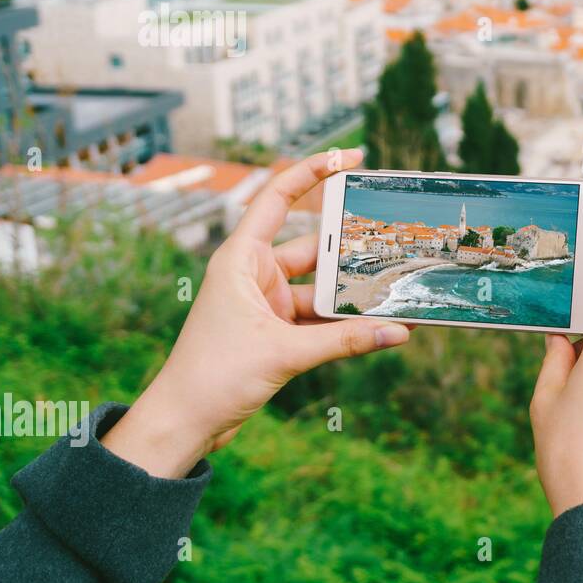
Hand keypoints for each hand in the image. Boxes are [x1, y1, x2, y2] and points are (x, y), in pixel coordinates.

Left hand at [102, 149, 410, 477]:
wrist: (183, 425)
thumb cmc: (212, 378)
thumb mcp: (284, 353)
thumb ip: (344, 342)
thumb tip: (398, 332)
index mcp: (241, 259)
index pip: (278, 199)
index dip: (312, 172)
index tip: (349, 157)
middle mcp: (253, 274)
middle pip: (313, 248)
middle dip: (351, 250)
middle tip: (394, 238)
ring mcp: (265, 304)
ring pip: (320, 289)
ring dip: (352, 296)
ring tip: (395, 291)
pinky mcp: (274, 332)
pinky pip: (318, 319)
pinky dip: (344, 324)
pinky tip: (378, 328)